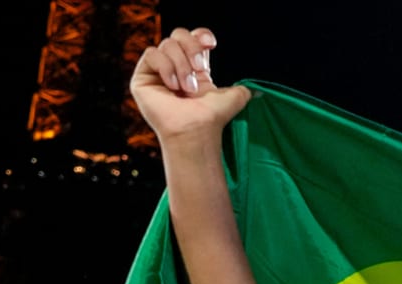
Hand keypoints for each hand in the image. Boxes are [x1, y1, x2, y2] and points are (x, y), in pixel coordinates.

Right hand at [131, 27, 251, 148]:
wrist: (197, 130)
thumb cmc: (212, 118)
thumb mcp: (234, 98)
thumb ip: (244, 89)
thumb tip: (259, 91)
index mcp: (193, 68)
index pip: (192, 38)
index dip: (200, 35)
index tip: (211, 44)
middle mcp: (174, 67)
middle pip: (178, 35)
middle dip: (191, 48)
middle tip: (200, 68)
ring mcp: (157, 72)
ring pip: (166, 45)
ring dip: (182, 65)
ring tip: (188, 88)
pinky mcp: (142, 78)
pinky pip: (152, 55)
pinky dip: (166, 67)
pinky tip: (173, 86)